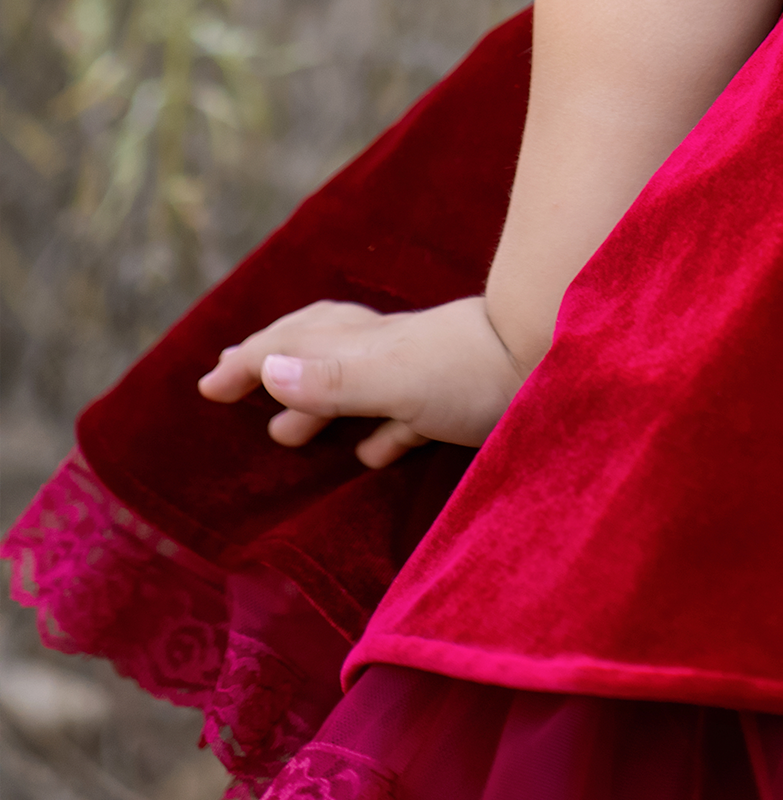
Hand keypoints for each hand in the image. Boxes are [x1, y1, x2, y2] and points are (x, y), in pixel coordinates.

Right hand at [197, 296, 525, 469]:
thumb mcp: (395, 378)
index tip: (207, 384)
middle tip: (232, 385)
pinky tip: (372, 453)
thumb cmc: (476, 368)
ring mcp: (426, 376)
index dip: (251, 361)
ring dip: (316, 403)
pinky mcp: (459, 404)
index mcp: (367, 348)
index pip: (294, 346)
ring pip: (357, 385)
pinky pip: (405, 417)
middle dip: (274, 367)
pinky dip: (377, 432)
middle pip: (319, 353)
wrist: (559, 355)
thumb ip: (333, 381)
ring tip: (286, 431)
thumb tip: (267, 372)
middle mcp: (391, 355)